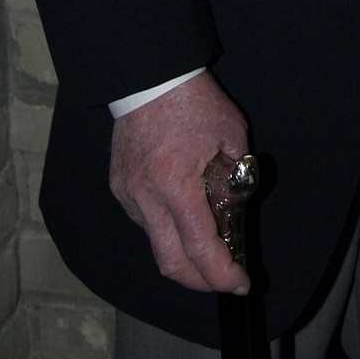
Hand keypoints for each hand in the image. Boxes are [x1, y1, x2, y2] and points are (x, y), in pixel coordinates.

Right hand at [109, 71, 250, 294]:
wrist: (150, 75)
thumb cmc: (193, 100)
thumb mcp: (231, 134)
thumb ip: (236, 173)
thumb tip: (235, 205)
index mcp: (177, 185)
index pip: (200, 248)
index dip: (222, 273)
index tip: (240, 283)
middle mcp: (146, 197)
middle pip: (170, 263)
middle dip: (199, 281)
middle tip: (222, 280)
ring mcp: (128, 194)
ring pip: (155, 243)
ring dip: (182, 252)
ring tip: (208, 241)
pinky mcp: (119, 186)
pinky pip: (144, 220)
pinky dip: (165, 228)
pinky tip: (182, 214)